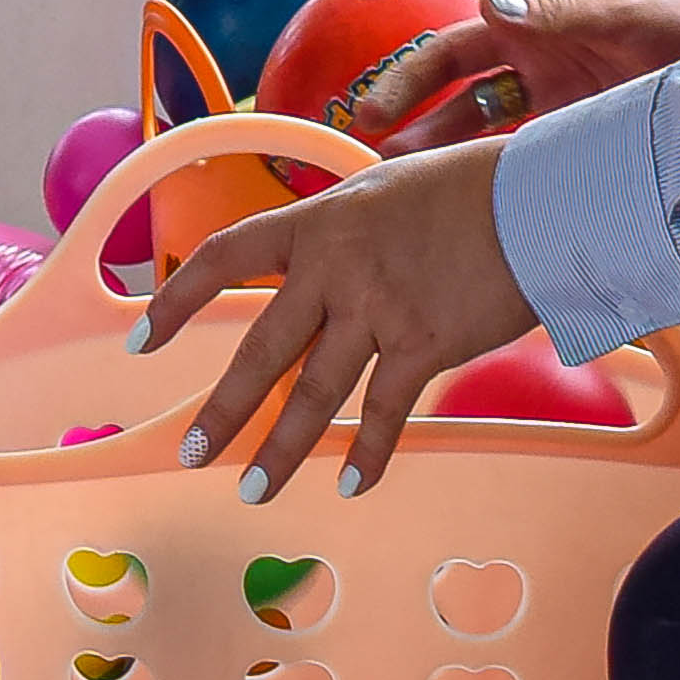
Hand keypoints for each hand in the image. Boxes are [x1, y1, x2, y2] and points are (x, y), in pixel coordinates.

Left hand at [143, 142, 542, 500]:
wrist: (537, 198)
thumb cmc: (469, 189)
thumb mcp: (382, 190)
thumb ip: (343, 231)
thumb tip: (323, 267)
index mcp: (316, 221)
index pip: (225, 258)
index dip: (177, 301)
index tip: (141, 340)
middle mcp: (335, 267)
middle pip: (261, 350)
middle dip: (224, 410)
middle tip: (193, 453)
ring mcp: (377, 308)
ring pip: (314, 393)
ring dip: (280, 449)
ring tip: (252, 490)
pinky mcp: (424, 343)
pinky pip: (384, 410)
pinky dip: (367, 452)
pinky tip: (353, 484)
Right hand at [334, 0, 679, 141]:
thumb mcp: (630, 10)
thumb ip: (564, 13)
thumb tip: (491, 5)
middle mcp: (532, 36)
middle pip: (449, 56)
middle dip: (404, 84)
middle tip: (370, 121)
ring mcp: (545, 80)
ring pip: (469, 105)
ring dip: (429, 132)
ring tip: (391, 166)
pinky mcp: (565, 119)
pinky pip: (506, 138)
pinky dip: (474, 159)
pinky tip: (449, 185)